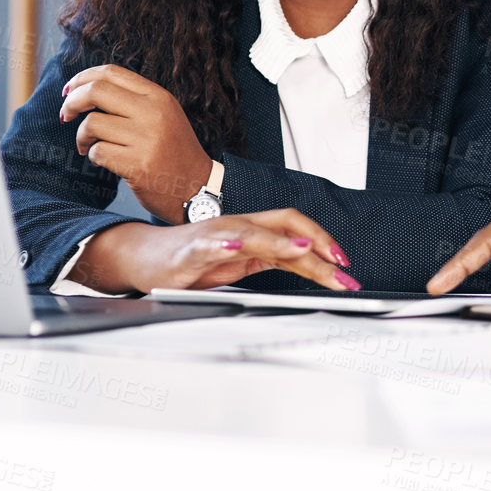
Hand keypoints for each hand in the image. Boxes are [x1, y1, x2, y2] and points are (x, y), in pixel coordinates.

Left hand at [62, 64, 212, 222]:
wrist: (197, 187)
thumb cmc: (173, 151)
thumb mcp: (163, 115)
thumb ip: (133, 100)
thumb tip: (87, 89)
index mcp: (159, 96)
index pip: (111, 72)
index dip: (83, 78)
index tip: (69, 90)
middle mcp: (154, 113)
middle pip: (96, 91)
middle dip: (72, 102)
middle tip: (66, 115)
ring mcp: (147, 139)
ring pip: (92, 124)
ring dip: (82, 136)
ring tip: (88, 146)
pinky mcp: (138, 165)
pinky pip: (98, 152)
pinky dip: (93, 156)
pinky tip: (103, 161)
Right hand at [67, 210, 359, 294]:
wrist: (144, 258)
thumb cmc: (192, 262)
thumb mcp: (241, 264)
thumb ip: (272, 260)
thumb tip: (311, 265)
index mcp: (253, 231)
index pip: (296, 226)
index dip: (323, 240)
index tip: (345, 265)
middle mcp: (238, 226)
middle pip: (284, 224)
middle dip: (315, 243)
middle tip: (340, 265)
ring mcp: (215, 235)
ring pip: (252, 233)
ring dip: (278, 241)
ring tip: (301, 249)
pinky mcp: (191, 250)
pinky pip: (208, 244)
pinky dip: (222, 244)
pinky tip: (232, 247)